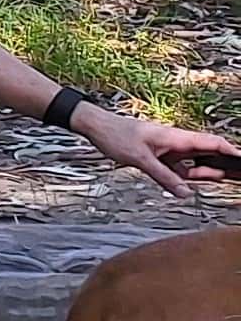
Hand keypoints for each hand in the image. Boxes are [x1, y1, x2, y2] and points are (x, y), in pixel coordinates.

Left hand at [83, 104, 240, 202]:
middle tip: (239, 179)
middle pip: (210, 155)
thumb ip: (164, 176)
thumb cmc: (116, 135)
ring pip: (196, 164)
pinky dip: (188, 178)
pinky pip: (180, 169)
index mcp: (178, 137)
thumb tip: (186, 193)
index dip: (233, 152)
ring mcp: (170, 151)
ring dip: (208, 173)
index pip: (213, 143)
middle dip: (226, 166)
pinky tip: (192, 186)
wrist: (95, 127)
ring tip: (226, 181)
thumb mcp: (140, 158)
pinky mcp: (160, 158)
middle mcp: (178, 143)